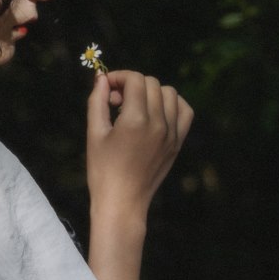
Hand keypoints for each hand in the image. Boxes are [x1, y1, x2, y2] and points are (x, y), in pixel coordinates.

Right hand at [86, 68, 193, 222]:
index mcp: (135, 120)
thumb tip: (101, 78)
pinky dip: (172, 104)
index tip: (106, 88)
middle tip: (115, 102)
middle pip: (151, 84)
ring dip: (151, 93)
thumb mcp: (94, 133)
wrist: (122, 202)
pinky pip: (184, 111)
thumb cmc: (102, 170)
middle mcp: (158, 124)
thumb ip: (97, 101)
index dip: (118, 77)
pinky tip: (156, 112)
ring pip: (169, 93)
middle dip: (131, 85)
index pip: (135, 79)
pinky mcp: (177, 143)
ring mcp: (172, 133)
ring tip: (135, 108)